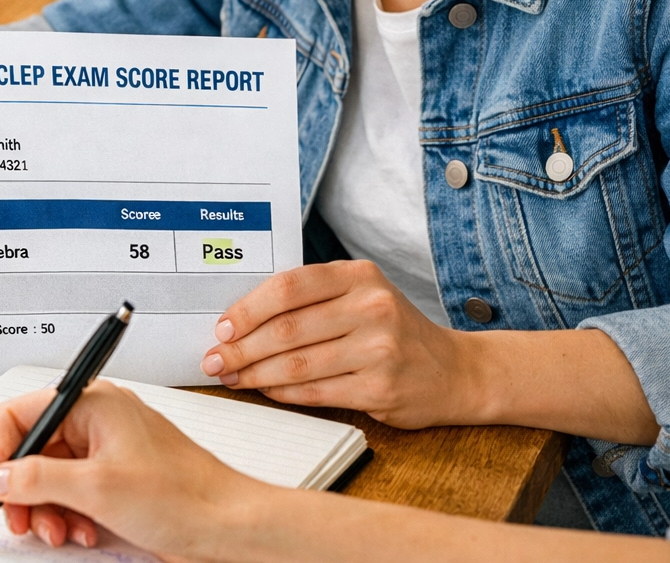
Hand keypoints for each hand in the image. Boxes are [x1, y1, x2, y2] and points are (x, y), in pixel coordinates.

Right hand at [0, 381, 265, 560]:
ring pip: (50, 476)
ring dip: (47, 509)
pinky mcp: (116, 476)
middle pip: (32, 449)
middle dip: (23, 491)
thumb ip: (37, 479)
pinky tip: (82, 531)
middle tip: (21, 522)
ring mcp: (106, 449)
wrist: (229, 525)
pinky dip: (69, 514)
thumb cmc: (183, 495)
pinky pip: (74, 491)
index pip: (21, 414)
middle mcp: (96, 419)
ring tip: (58, 533)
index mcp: (92, 403)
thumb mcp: (97, 488)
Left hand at [201, 260, 474, 427]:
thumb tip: (240, 320)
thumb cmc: (392, 330)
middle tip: (215, 359)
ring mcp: (379, 349)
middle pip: (287, 329)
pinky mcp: (381, 388)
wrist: (454, 371)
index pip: (289, 287)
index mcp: (359, 276)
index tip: (223, 327)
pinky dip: (283, 393)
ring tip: (232, 377)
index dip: (249, 308)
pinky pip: (316, 392)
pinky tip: (266, 389)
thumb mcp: (360, 296)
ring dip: (255, 374)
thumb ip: (311, 299)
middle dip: (242, 348)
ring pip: (297, 364)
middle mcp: (372, 307)